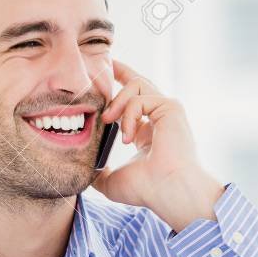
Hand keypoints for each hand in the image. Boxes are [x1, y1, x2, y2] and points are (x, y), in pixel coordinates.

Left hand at [91, 59, 223, 232]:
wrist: (168, 191)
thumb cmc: (146, 189)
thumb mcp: (112, 180)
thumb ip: (100, 172)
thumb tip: (87, 172)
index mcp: (148, 131)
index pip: (134, 101)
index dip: (118, 87)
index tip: (104, 75)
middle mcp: (159, 117)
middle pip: (139, 82)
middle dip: (120, 71)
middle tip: (103, 65)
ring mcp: (167, 110)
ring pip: (137, 85)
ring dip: (117, 101)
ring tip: (108, 121)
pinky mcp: (171, 108)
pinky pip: (141, 99)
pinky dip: (129, 115)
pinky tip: (128, 137)